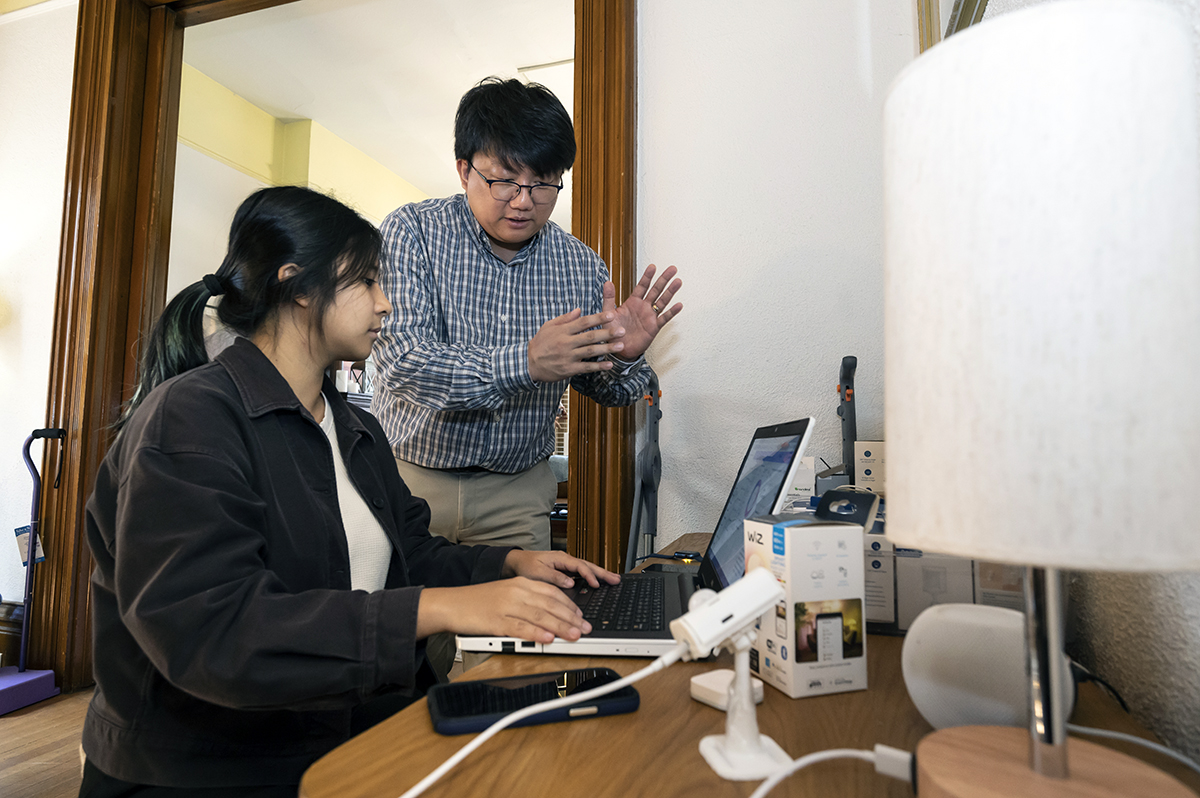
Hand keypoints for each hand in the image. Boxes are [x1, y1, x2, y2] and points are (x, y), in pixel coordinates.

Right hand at [417, 578, 592, 643]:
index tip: (581, 616)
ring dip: (561, 626)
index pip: (552, 592)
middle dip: (571, 617)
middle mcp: (516, 592)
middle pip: (550, 604)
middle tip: (585, 629)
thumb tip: (552, 615)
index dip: (570, 605)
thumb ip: (528, 601)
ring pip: (540, 616)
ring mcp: (506, 606)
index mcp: (521, 583)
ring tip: (575, 635)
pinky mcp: (496, 621)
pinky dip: (536, 633)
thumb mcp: (507, 593)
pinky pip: (520, 628)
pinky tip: (548, 638)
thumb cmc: (478, 601)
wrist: (451, 603)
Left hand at [503, 550, 620, 589]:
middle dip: (603, 572)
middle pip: (588, 565)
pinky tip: (597, 582)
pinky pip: (581, 572)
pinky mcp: (564, 569)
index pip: (580, 566)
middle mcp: (565, 559)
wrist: (516, 562)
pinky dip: (591, 576)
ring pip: (586, 568)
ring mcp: (566, 564)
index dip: (589, 575)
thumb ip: (554, 577)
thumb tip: (571, 583)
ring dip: (599, 574)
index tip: (597, 585)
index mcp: (560, 558)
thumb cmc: (525, 566)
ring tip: (612, 580)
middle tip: (616, 579)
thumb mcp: (537, 573)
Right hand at [528, 308, 627, 382]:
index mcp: (562, 331)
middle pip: (589, 336)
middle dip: (607, 333)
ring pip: (590, 352)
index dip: (598, 318)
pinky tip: (609, 364)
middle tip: (622, 331)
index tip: (612, 315)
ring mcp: (567, 357)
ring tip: (620, 346)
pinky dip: (598, 366)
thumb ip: (565, 319)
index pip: (583, 322)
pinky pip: (586, 368)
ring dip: (606, 349)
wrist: (529, 364)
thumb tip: (579, 310)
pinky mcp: (568, 369)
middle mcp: (566, 343)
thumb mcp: (548, 326)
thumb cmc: (540, 344)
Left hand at [603, 264, 682, 360]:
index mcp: (632, 302)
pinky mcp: (654, 327)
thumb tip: (607, 282)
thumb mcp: (608, 313)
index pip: (642, 286)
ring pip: (662, 301)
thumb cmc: (613, 332)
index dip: (647, 276)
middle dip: (664, 279)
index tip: (652, 266)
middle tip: (672, 268)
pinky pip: (664, 318)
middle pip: (655, 290)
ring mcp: (650, 316)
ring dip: (670, 292)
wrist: (618, 349)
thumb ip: (609, 298)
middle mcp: (643, 307)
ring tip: (678, 282)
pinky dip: (672, 312)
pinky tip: (679, 305)